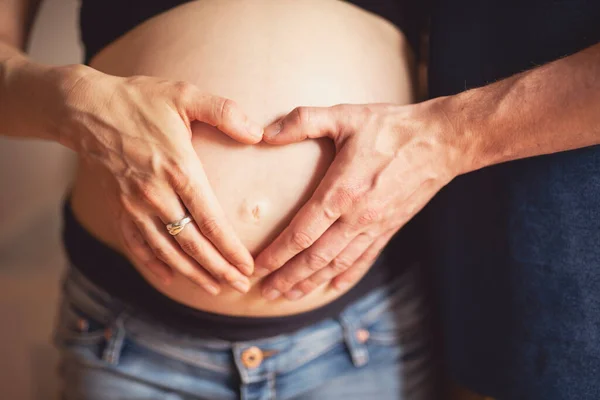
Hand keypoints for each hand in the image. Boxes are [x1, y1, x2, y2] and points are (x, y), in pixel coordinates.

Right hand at [57, 65, 262, 294]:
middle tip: (241, 286)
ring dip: (192, 273)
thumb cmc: (139, 100)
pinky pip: (136, 244)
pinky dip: (153, 264)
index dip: (231, 249)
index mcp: (179, 170)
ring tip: (215, 288)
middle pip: (192, 244)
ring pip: (166, 251)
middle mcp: (156, 195)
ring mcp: (134, 205)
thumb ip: (224, 112)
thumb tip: (259, 133)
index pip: (211, 221)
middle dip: (219, 269)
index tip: (248, 267)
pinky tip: (168, 278)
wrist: (84, 108)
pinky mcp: (118, 208)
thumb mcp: (185, 95)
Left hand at [256, 100, 465, 299]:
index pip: (301, 233)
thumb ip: (303, 121)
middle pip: (315, 258)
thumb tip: (265, 133)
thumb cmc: (391, 127)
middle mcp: (357, 217)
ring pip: (337, 264)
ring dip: (311, 282)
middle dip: (288, 277)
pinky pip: (364, 260)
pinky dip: (346, 277)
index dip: (277, 253)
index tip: (258, 266)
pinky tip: (332, 288)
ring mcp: (375, 227)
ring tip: (289, 295)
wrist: (441, 142)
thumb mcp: (345, 116)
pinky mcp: (389, 229)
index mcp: (342, 192)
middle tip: (266, 292)